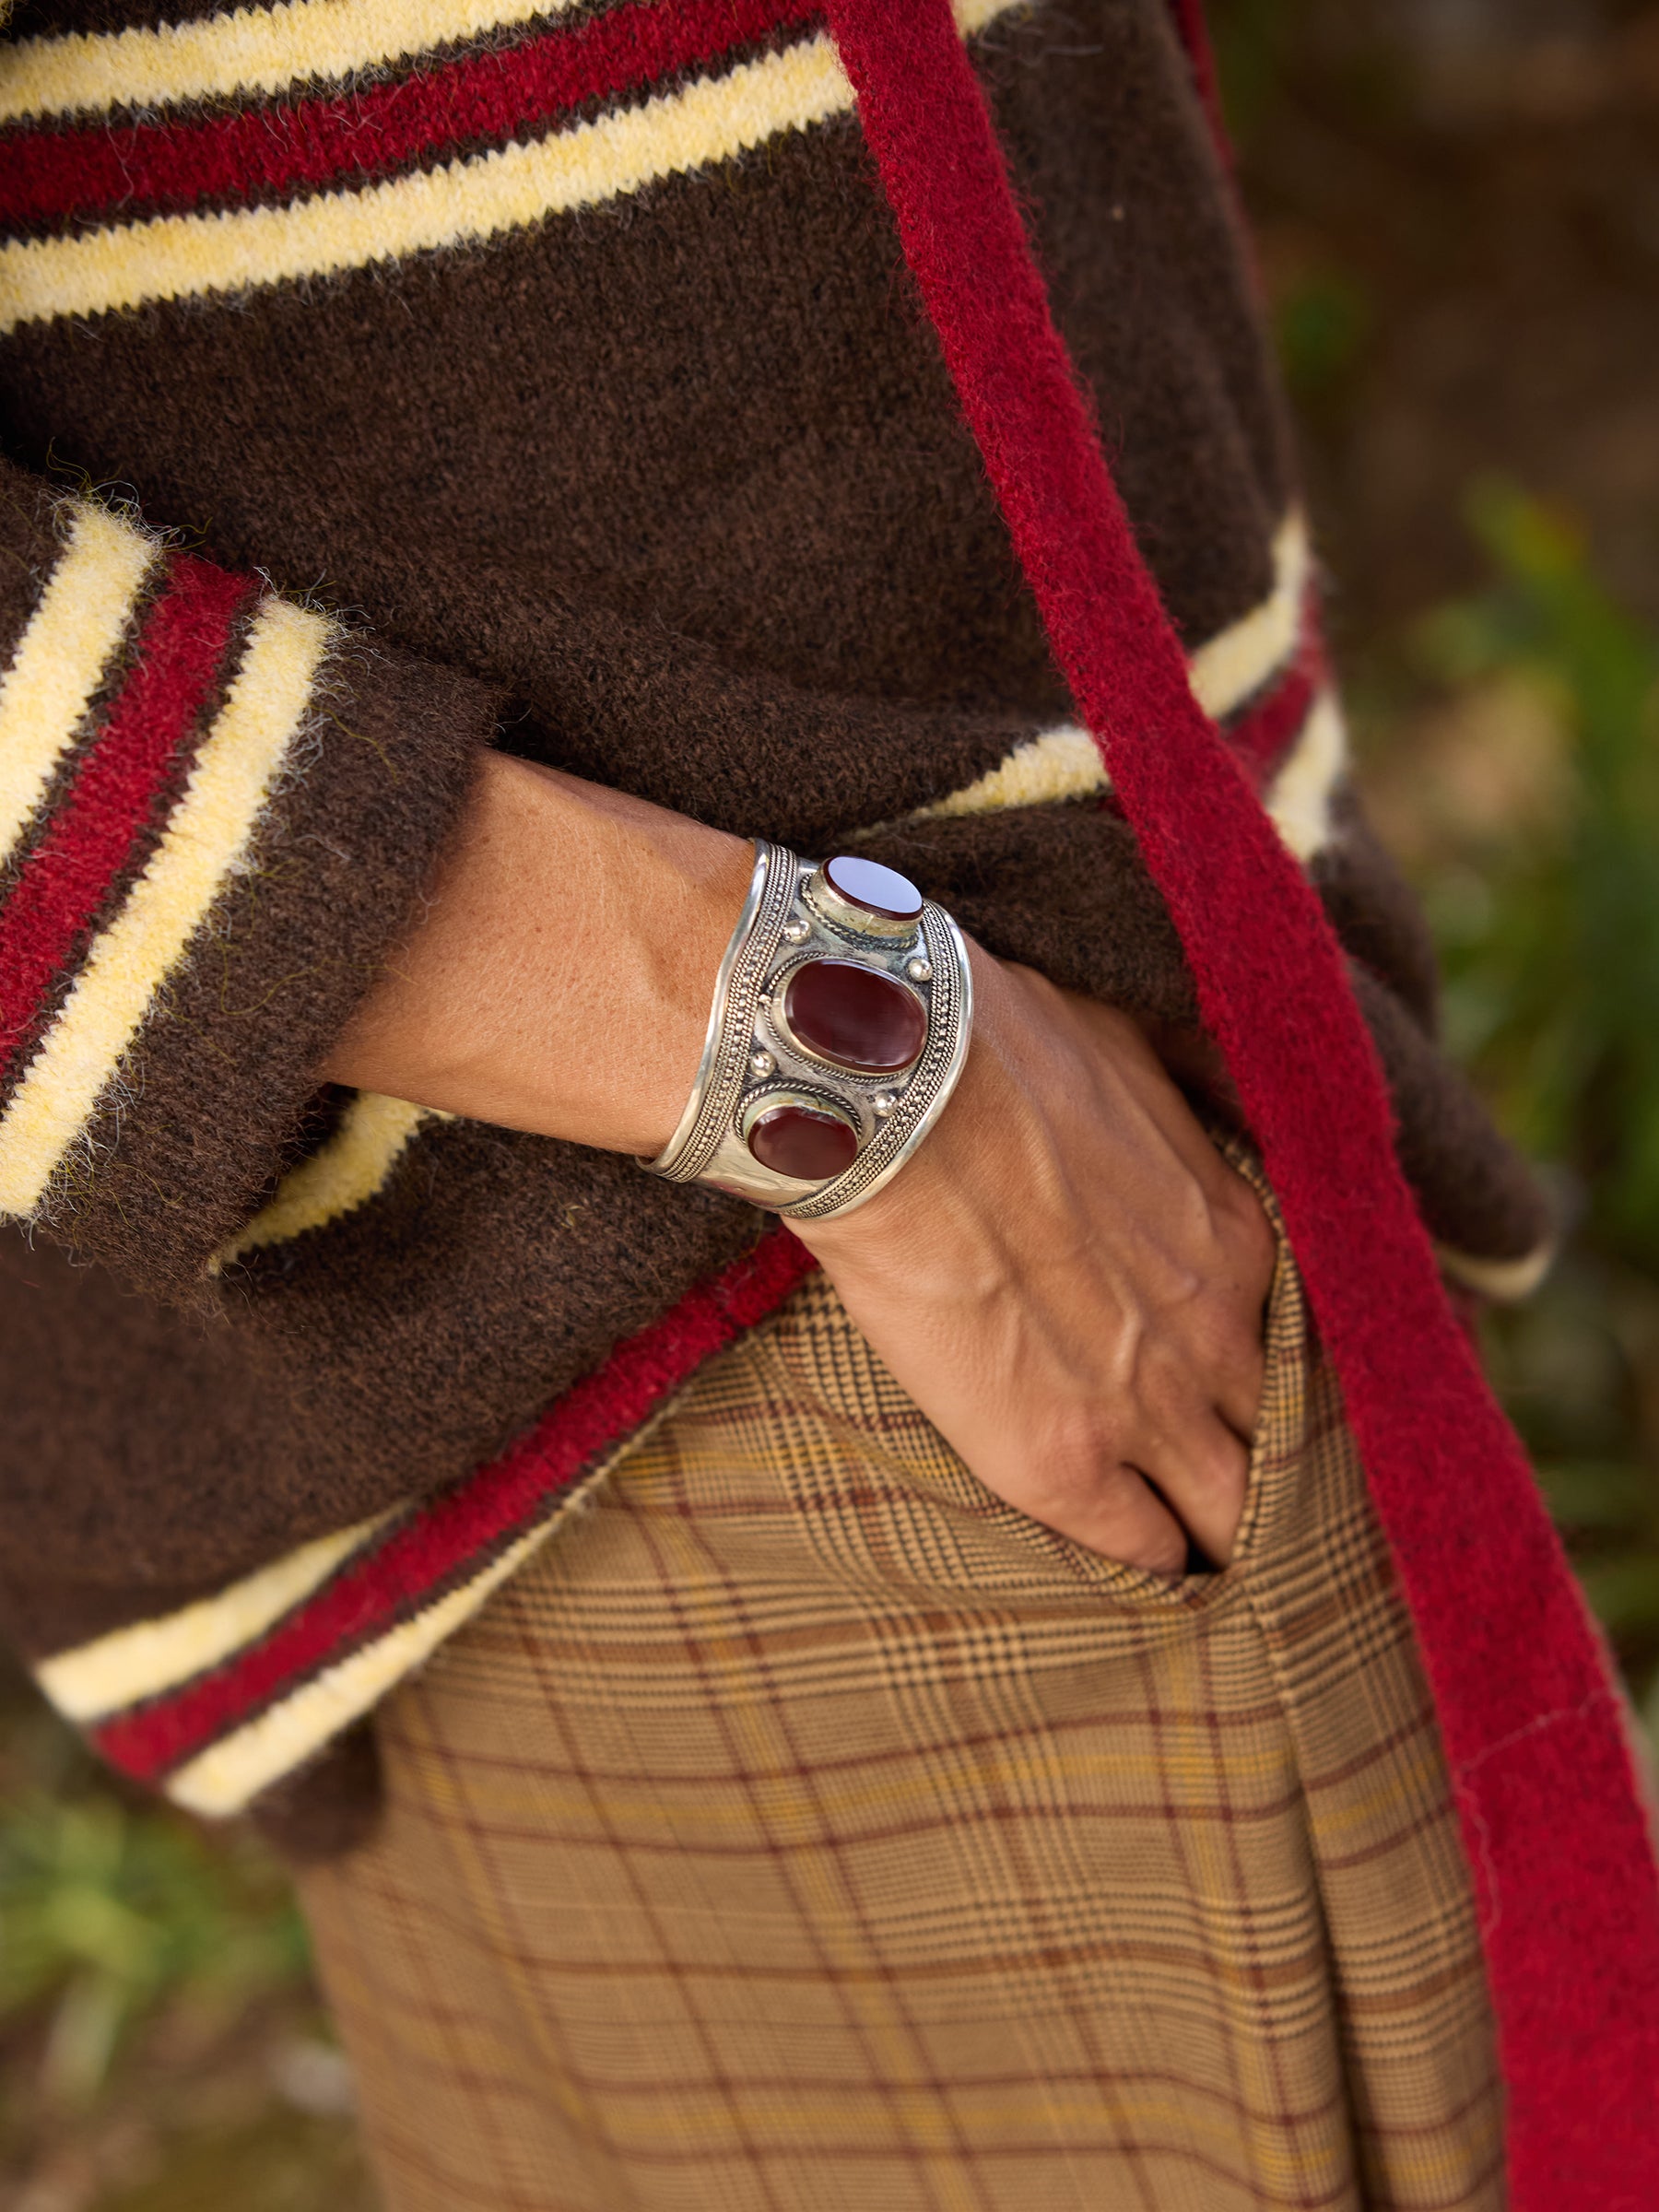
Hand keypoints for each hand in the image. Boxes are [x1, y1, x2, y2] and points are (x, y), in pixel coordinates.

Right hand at [794, 946, 1276, 1574]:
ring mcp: (1149, 1408)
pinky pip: (1146, 1553)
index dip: (1257, 1375)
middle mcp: (1217, 1334)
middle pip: (1282, 1445)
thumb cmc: (996, 1048)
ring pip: (1239, 1515)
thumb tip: (1175, 1084)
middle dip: (1265, 1468)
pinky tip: (1133, 1562)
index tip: (1223, 1385)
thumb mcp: (1134, 1050)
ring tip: (1196, 1546)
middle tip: (1229, 1485)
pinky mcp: (1061, 1463)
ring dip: (1219, 1528)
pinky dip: (1147, 1560)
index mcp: (1237, 1242)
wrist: (900, 1092)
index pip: (1290, 1346)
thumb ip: (1176, 1100)